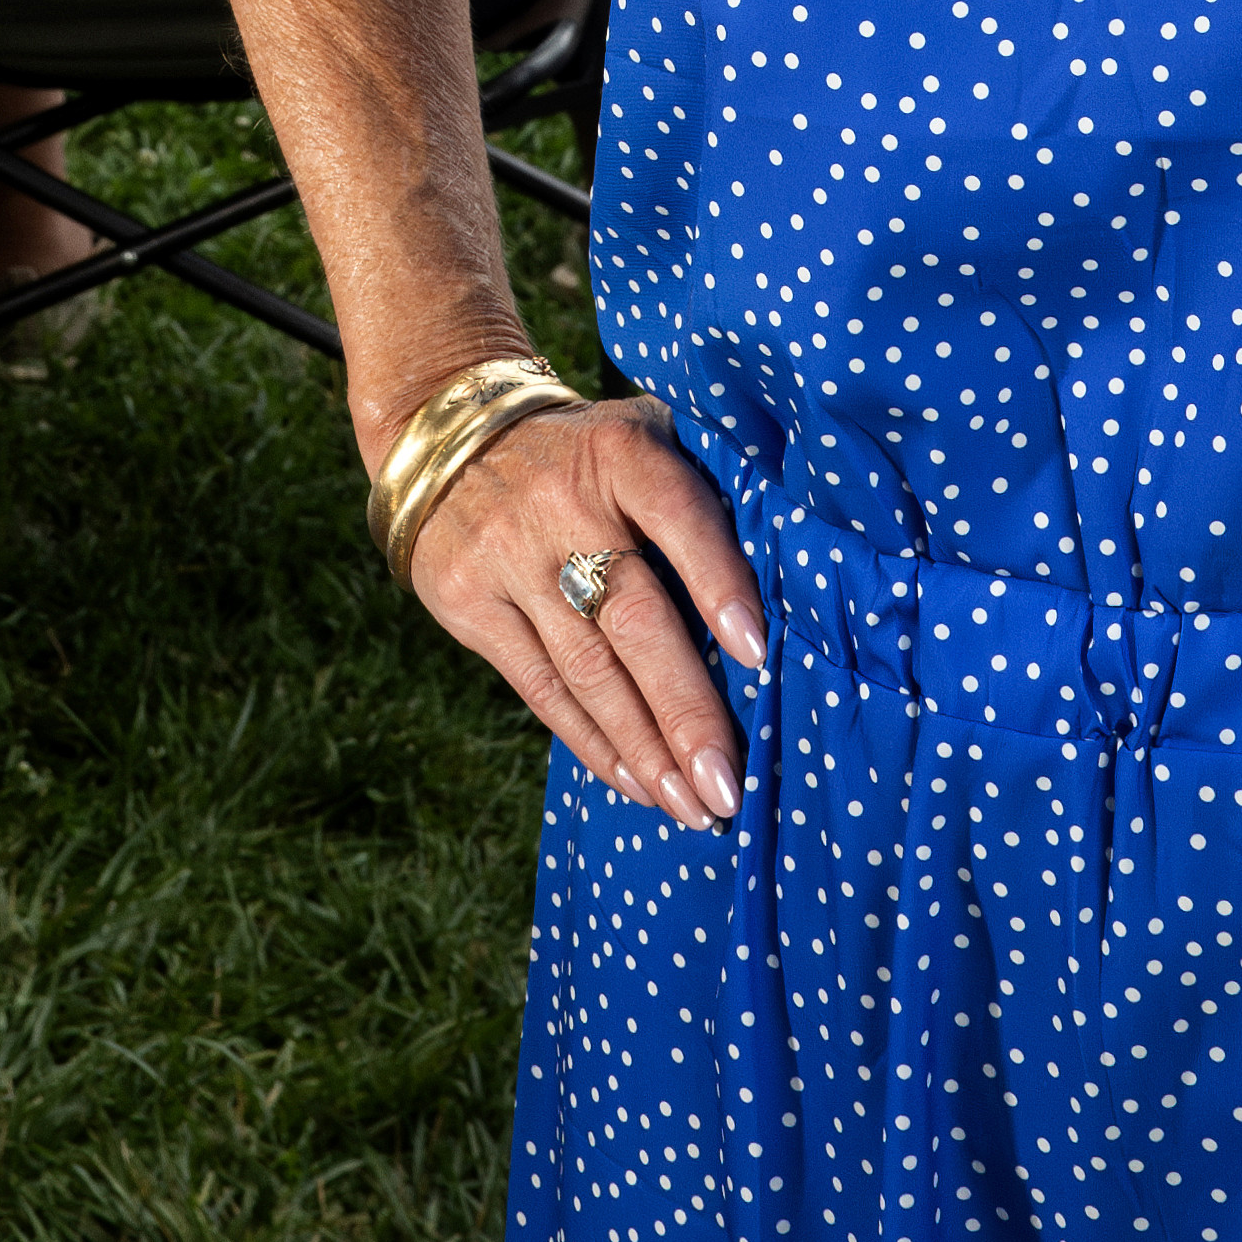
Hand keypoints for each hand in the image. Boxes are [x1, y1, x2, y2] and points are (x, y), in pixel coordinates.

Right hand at [396, 390, 763, 832]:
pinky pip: (540, 688)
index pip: (680, 516)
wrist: (447, 443)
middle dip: (685, 709)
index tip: (757, 653)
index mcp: (621, 452)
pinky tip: (636, 782)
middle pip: (633, 618)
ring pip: (586, 670)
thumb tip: (795, 569)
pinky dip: (592, 743)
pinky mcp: (467, 604)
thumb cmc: (584, 456)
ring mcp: (507, 558)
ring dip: (645, 750)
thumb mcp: (639, 435)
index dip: (719, 582)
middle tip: (728, 784)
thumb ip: (702, 483)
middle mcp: (561, 504)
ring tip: (692, 805)